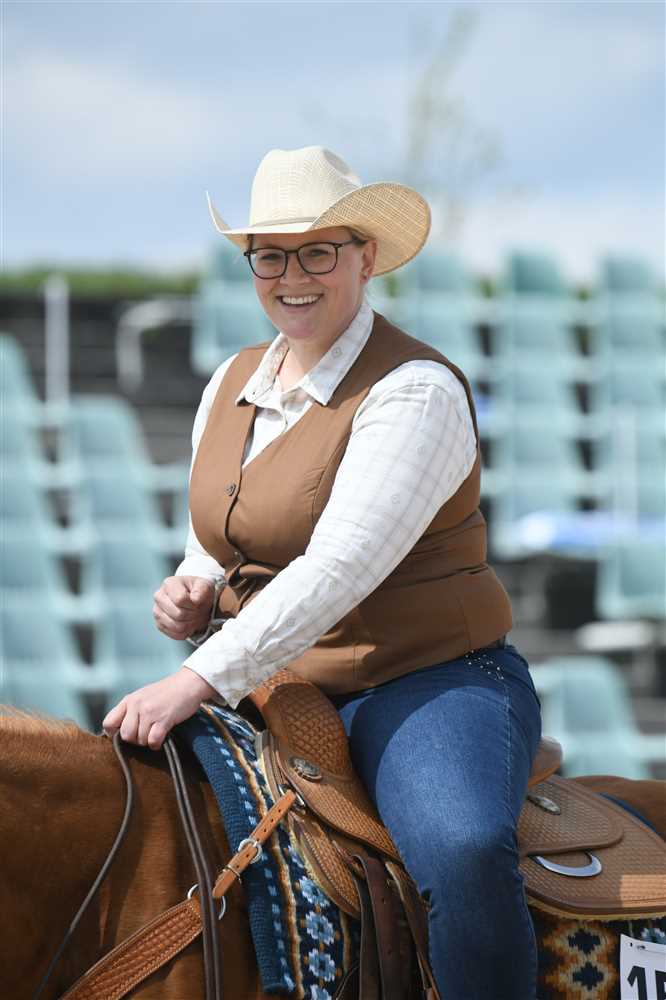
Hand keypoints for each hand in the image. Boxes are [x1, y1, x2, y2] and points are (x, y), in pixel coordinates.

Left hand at [102, 668, 217, 749]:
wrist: (188, 683)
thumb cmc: (166, 692)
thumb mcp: (143, 696)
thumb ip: (130, 710)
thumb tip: (119, 732)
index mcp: (129, 700)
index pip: (108, 723)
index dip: (114, 734)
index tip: (126, 735)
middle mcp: (136, 705)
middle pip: (125, 736)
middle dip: (135, 740)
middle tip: (146, 734)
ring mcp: (149, 712)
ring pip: (140, 740)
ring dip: (148, 741)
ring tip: (157, 732)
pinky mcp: (163, 719)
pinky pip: (153, 741)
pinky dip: (157, 744)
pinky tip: (163, 737)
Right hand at [153, 575, 215, 639]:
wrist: (194, 600)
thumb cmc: (198, 591)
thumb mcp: (205, 586)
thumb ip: (202, 590)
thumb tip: (195, 599)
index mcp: (169, 584)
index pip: (180, 599)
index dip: (193, 604)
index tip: (198, 602)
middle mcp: (159, 597)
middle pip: (179, 614)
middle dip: (193, 615)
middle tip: (198, 611)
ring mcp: (157, 612)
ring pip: (177, 626)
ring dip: (191, 624)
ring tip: (195, 617)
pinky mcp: (160, 625)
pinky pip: (175, 635)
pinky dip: (186, 632)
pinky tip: (189, 623)